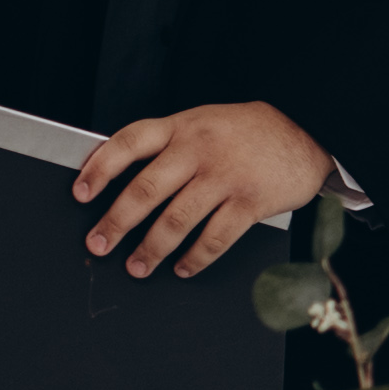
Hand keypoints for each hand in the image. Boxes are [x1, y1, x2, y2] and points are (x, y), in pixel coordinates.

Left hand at [76, 99, 335, 278]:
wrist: (309, 130)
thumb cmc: (251, 131)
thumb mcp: (205, 122)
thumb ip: (171, 145)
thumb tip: (126, 182)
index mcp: (183, 127)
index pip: (129, 143)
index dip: (99, 168)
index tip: (80, 193)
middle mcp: (199, 150)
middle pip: (146, 190)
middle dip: (116, 222)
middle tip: (98, 244)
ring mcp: (225, 177)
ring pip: (176, 220)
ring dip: (151, 249)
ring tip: (137, 265)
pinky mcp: (250, 202)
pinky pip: (214, 238)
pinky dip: (194, 258)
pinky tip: (183, 267)